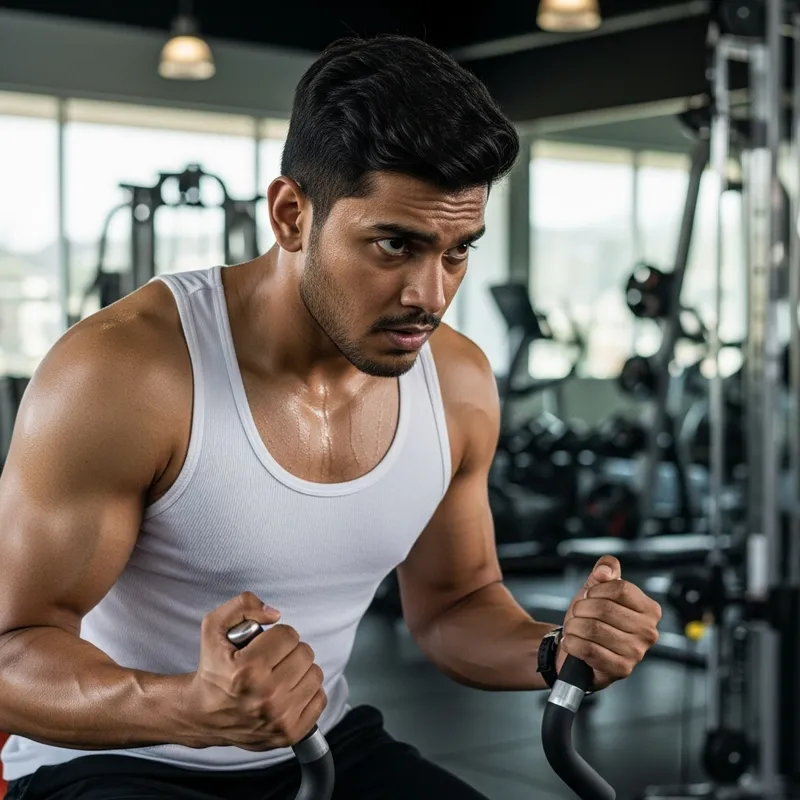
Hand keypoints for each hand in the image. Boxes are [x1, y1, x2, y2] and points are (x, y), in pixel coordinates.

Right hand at [180, 592, 326, 750]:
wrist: (203, 715)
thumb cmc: (212, 669)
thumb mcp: (214, 627)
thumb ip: (242, 605)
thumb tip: (275, 613)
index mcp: (248, 670)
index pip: (289, 635)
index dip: (278, 635)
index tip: (266, 645)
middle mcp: (266, 696)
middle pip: (305, 654)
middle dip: (291, 651)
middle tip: (274, 659)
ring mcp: (280, 718)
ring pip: (315, 675)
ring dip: (300, 671)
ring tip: (281, 675)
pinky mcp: (290, 734)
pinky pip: (320, 699)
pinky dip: (308, 693)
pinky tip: (289, 692)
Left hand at [555, 556, 661, 689]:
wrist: (580, 649)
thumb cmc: (592, 618)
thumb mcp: (597, 588)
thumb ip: (605, 571)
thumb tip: (605, 571)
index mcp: (649, 610)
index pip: (621, 588)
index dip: (597, 589)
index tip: (588, 595)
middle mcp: (648, 632)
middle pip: (604, 608)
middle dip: (581, 608)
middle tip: (577, 613)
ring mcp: (636, 653)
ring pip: (593, 629)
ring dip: (574, 626)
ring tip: (573, 627)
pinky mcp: (621, 669)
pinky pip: (589, 650)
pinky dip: (572, 643)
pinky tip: (571, 642)